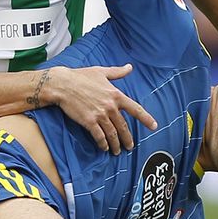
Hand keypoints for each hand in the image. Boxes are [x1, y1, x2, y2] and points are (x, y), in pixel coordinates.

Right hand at [43, 64, 158, 153]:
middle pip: (123, 126)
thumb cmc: (81, 76)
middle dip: (128, 138)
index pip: (135, 109)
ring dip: (116, 144)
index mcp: (116, 94)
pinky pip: (99, 136)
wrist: (62, 84)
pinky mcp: (89, 122)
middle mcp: (110, 106)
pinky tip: (104, 148)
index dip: (146, 118)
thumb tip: (129, 67)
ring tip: (117, 151)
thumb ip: (117, 72)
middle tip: (130, 146)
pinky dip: (103, 144)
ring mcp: (100, 115)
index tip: (154, 126)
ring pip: (113, 134)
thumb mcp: (101, 72)